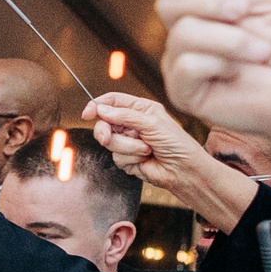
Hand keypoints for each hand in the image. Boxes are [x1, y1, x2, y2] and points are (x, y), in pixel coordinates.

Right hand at [83, 92, 253, 231]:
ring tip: (145, 149)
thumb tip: (102, 110)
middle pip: (105, 122)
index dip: (98, 105)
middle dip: (106, 131)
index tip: (88, 113)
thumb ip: (126, 115)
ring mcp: (128, 141)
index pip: (113, 101)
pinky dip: (130, 157)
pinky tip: (144, 158)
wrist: (182, 170)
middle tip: (107, 138)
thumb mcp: (152, 123)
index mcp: (141, 109)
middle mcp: (132, 123)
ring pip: (110, 141)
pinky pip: (116, 156)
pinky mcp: (126, 157)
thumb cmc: (176, 144)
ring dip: (127, 147)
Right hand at [152, 0, 270, 175]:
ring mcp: (184, 64)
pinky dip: (219, 64)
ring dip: (229, 39)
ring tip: (259, 51)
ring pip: (182, 34)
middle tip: (243, 11)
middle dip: (209, 1)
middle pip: (169, 2)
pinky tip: (238, 73)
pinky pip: (186, 65)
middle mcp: (190, 35)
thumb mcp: (264, 3)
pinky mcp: (185, 93)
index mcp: (207, 10)